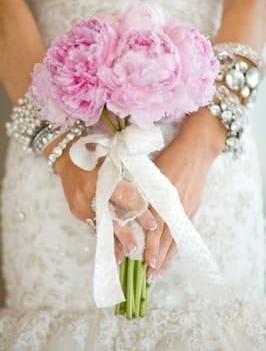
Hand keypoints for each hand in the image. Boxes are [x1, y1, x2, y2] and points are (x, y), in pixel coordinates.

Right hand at [43, 134, 157, 264]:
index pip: (125, 195)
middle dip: (124, 233)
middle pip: (110, 214)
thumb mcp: (115, 159)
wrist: (67, 156)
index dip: (139, 211)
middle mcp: (92, 190)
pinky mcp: (76, 210)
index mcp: (105, 174)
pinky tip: (111, 252)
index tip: (152, 224)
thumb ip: (130, 175)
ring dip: (112, 241)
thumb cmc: (98, 155)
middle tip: (136, 248)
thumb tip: (153, 193)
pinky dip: (103, 238)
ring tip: (123, 257)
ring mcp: (81, 201)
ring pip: (100, 224)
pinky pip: (92, 225)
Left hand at [142, 108, 225, 280]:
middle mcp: (174, 206)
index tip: (145, 261)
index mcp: (162, 196)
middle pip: (167, 237)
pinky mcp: (192, 208)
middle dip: (158, 257)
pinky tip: (172, 255)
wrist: (195, 151)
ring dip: (168, 256)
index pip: (155, 227)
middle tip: (150, 276)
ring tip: (160, 272)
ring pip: (176, 237)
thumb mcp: (152, 171)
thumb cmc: (169, 158)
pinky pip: (184, 231)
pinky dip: (178, 245)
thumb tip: (125, 207)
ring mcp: (185, 209)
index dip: (151, 245)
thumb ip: (140, 190)